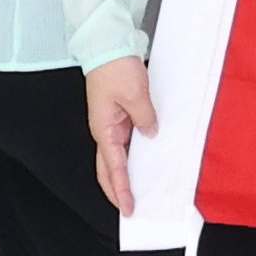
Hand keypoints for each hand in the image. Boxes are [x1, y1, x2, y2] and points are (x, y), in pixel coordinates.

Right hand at [84, 51, 155, 207]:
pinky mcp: (118, 114)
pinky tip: (146, 161)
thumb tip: (151, 135)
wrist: (106, 45)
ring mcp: (110, 123)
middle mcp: (104, 131)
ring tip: (140, 191)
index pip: (113, 169)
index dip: (122, 190)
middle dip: (118, 190)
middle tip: (131, 209)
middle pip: (109, 169)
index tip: (128, 209)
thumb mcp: (136, 94)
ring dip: (126, 175)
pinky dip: (133, 155)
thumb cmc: (116, 68)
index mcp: (104, 130)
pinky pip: (125, 141)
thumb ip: (144, 118)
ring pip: (117, 157)